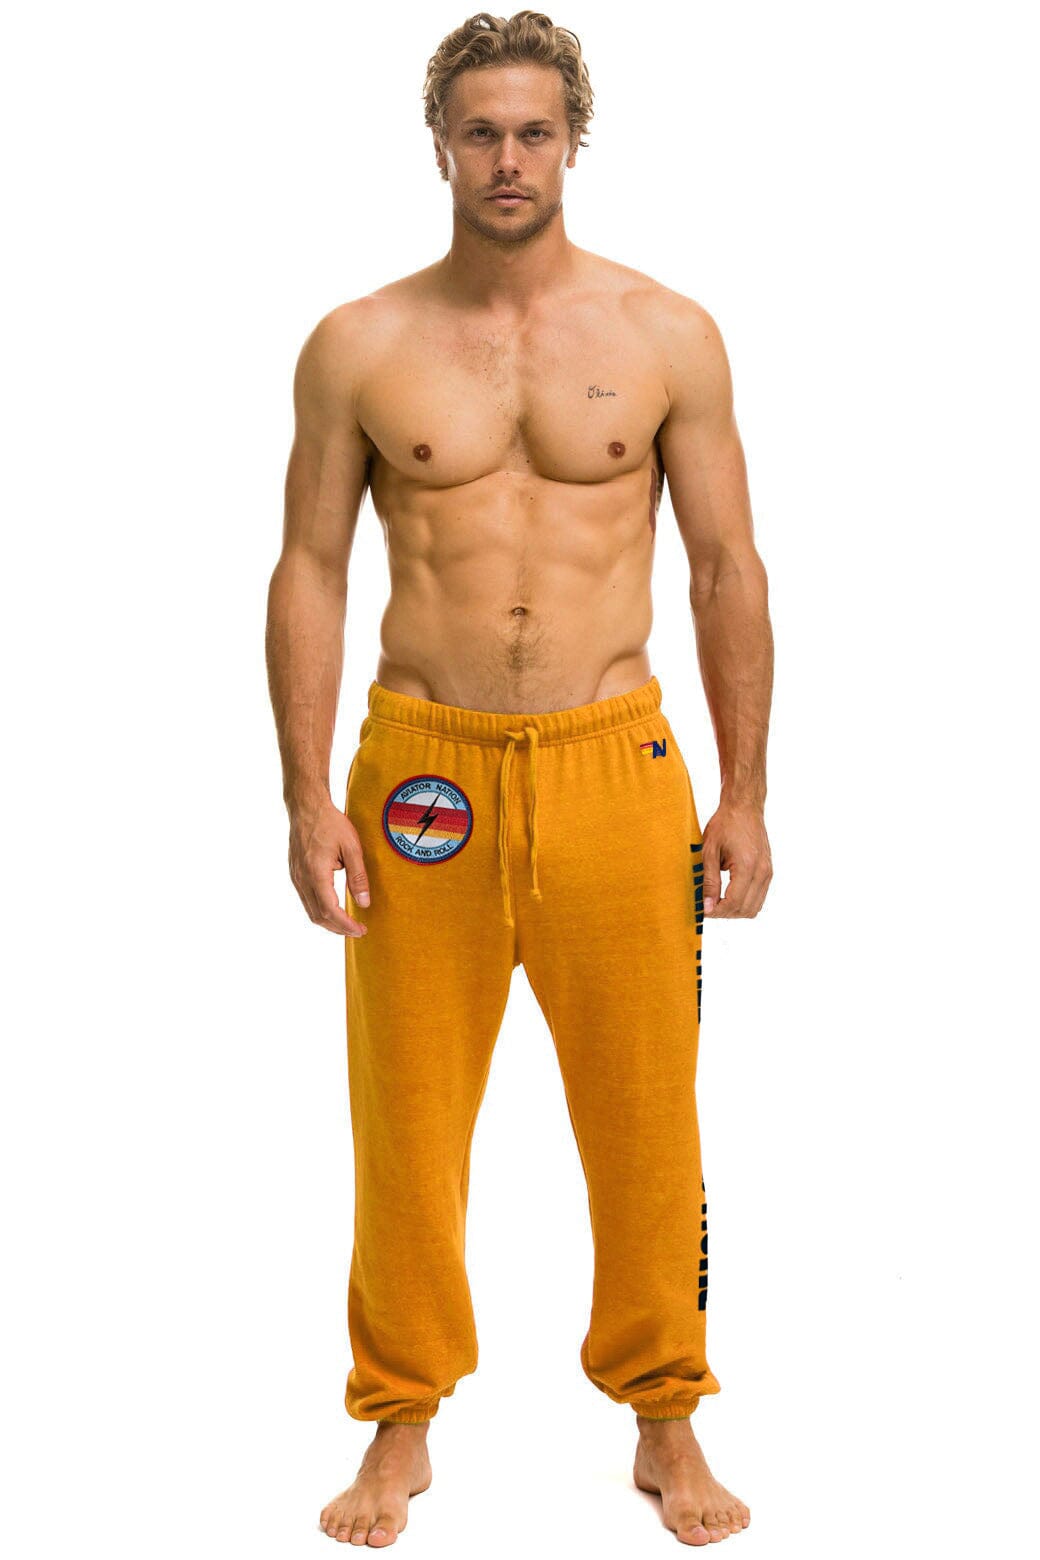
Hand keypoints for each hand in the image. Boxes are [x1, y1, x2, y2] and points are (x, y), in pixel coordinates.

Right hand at [288, 798, 370, 935]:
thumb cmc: (330, 823)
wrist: (306, 808)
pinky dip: (320, 910)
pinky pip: (306, 900)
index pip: (330, 910)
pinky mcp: (295, 874)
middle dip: (338, 928)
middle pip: (318, 916)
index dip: (345, 925)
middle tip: (358, 931)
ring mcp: (296, 877)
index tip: (360, 931)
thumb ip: (358, 876)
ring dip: (329, 921)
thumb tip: (364, 903)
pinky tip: (334, 908)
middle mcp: (302, 879)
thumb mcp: (351, 847)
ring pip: (310, 911)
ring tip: (348, 924)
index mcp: (316, 873)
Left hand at [701, 799, 771, 918]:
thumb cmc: (725, 824)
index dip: (717, 911)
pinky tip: (728, 893)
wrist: (744, 807)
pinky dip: (744, 902)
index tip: (703, 910)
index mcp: (747, 866)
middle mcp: (762, 872)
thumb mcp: (709, 851)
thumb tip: (707, 907)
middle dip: (725, 913)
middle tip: (707, 906)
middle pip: (746, 909)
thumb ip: (709, 881)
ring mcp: (768, 872)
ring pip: (754, 907)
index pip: (734, 902)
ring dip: (735, 910)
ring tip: (717, 901)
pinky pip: (758, 897)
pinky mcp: (768, 871)